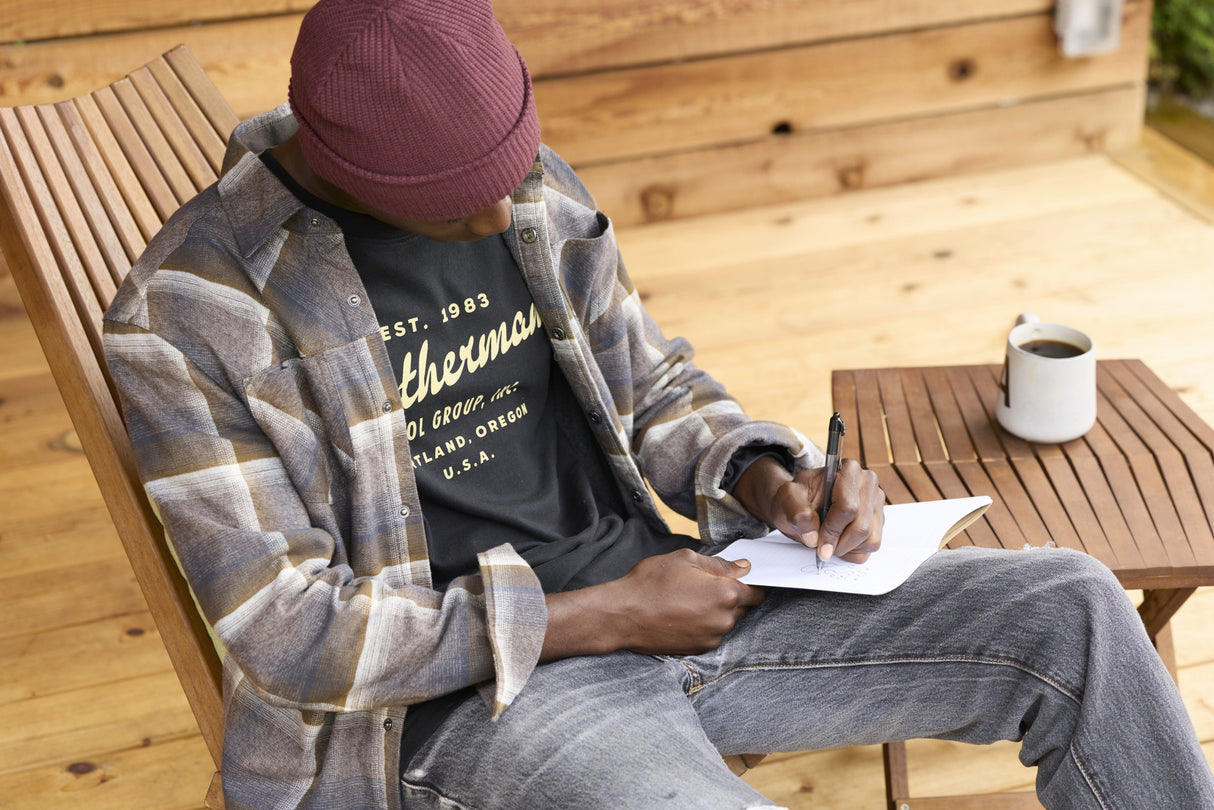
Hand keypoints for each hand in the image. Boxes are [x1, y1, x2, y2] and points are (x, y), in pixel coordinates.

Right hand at [542, 549, 763, 659]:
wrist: (623, 615)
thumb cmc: (651, 583)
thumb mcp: (685, 559)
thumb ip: (719, 564)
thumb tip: (743, 567)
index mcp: (726, 595)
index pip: (757, 591)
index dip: (749, 582)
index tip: (737, 577)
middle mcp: (724, 620)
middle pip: (743, 607)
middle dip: (730, 596)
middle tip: (704, 585)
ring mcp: (711, 638)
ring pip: (726, 621)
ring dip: (716, 611)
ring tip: (688, 599)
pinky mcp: (697, 649)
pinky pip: (710, 634)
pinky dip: (703, 625)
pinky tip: (682, 614)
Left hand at [734, 456, 884, 563]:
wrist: (803, 504)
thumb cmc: (797, 500)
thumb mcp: (786, 499)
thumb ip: (796, 513)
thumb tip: (813, 537)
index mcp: (848, 470)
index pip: (848, 507)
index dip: (832, 530)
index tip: (816, 543)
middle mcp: (868, 483)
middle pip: (861, 527)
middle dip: (838, 543)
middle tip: (820, 547)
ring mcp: (877, 502)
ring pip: (870, 539)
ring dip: (846, 548)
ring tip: (829, 541)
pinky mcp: (879, 519)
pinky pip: (872, 545)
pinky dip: (854, 551)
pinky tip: (839, 541)